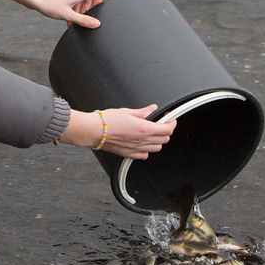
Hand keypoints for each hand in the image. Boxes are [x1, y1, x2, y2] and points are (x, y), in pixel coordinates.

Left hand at [0, 0, 102, 27]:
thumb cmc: (48, 3)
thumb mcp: (68, 15)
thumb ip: (83, 20)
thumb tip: (96, 24)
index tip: (94, 10)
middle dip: (87, 8)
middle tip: (81, 18)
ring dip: (79, 9)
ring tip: (72, 21)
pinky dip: (72, 8)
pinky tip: (65, 18)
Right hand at [59, 104, 176, 159]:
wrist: (93, 131)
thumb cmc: (107, 120)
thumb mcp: (127, 111)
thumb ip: (143, 112)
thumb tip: (152, 109)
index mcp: (144, 128)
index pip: (167, 129)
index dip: (171, 123)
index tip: (170, 119)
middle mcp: (142, 140)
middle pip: (164, 139)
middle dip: (166, 131)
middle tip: (161, 124)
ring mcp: (136, 149)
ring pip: (156, 148)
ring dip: (158, 141)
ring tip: (152, 133)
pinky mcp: (129, 154)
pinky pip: (144, 155)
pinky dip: (147, 150)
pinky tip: (142, 143)